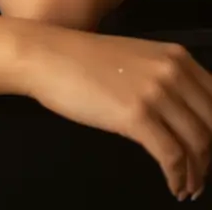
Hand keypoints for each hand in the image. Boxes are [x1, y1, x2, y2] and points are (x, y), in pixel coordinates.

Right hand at [24, 24, 211, 199]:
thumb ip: (166, 79)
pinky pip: (172, 157)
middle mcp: (172, 71)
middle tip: (201, 176)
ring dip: (196, 174)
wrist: (48, 56)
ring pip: (197, 144)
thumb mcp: (136, 60)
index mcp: (176, 57)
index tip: (211, 152)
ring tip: (188, 187)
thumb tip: (187, 115)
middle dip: (210, 157)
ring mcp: (155, 93)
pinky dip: (178, 178)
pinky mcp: (136, 115)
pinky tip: (173, 187)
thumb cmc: (84, 60)